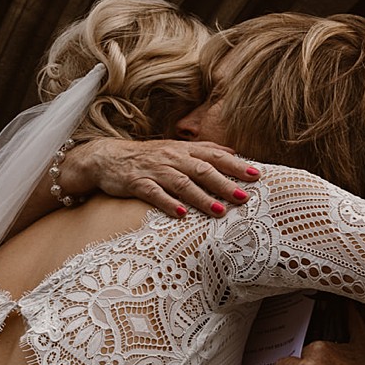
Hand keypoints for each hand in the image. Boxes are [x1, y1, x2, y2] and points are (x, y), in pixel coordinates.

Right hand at [61, 138, 259, 217]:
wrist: (108, 157)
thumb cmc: (149, 156)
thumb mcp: (177, 149)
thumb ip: (205, 151)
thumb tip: (235, 153)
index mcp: (185, 150)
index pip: (215, 156)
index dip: (236, 165)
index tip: (257, 176)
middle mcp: (172, 158)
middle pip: (202, 169)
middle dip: (224, 183)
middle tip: (244, 197)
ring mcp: (155, 170)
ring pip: (181, 183)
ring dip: (201, 197)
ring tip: (219, 211)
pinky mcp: (137, 183)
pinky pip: (154, 193)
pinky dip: (168, 203)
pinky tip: (180, 214)